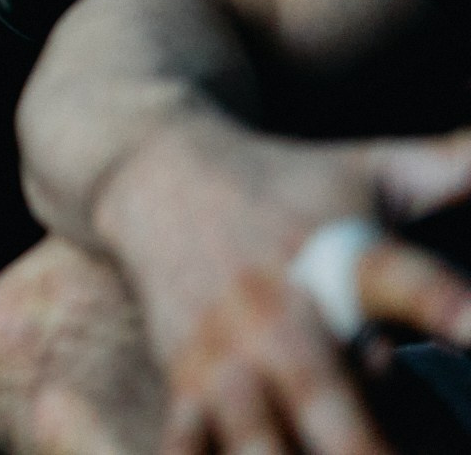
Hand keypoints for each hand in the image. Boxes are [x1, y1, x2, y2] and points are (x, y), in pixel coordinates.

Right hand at [101, 125, 470, 453]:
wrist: (153, 172)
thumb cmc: (288, 180)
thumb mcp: (377, 169)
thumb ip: (461, 166)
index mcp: (339, 256)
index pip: (397, 279)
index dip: (445, 305)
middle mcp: (282, 311)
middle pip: (324, 393)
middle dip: (362, 447)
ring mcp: (226, 352)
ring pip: (256, 439)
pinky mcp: (185, 380)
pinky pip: (191, 446)